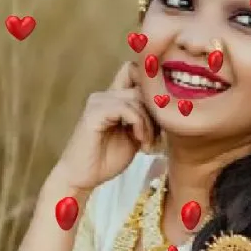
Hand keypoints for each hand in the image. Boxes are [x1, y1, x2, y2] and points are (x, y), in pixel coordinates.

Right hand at [60, 62, 157, 189]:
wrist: (82, 178)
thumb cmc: (106, 160)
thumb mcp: (135, 136)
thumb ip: (146, 119)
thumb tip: (167, 108)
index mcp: (112, 98)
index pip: (135, 72)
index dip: (152, 87)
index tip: (162, 115)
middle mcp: (104, 95)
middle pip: (141, 86)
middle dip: (155, 111)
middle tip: (156, 137)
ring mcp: (98, 102)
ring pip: (137, 98)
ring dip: (148, 123)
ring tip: (147, 143)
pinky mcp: (94, 113)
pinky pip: (127, 109)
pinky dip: (139, 125)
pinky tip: (140, 141)